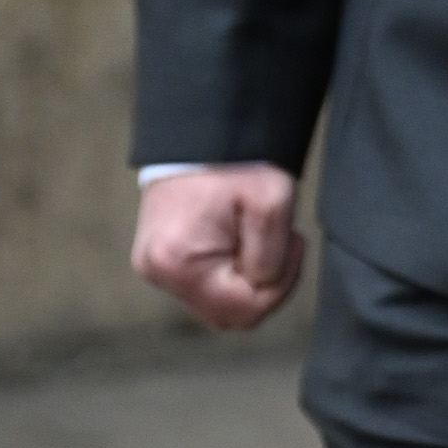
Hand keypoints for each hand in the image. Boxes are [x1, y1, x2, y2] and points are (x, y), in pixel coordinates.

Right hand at [134, 167, 304, 331]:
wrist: (202, 134)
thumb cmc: (236, 164)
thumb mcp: (271, 204)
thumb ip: (271, 259)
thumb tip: (261, 287)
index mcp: (177, 263)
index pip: (244, 310)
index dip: (280, 285)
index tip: (292, 243)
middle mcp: (157, 273)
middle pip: (229, 313)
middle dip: (264, 285)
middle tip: (278, 241)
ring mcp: (155, 269)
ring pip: (220, 303)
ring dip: (248, 279)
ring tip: (256, 235)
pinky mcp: (161, 261)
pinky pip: (207, 287)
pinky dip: (231, 272)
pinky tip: (241, 240)